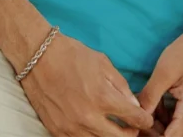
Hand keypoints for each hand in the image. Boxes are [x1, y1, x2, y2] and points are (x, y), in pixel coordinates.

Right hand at [20, 31, 155, 136]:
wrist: (37, 55)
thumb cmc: (70, 54)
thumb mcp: (102, 62)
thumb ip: (121, 85)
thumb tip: (133, 105)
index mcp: (102, 97)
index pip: (134, 118)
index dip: (144, 119)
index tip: (145, 118)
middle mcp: (88, 117)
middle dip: (131, 133)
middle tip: (132, 127)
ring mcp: (71, 127)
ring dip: (110, 136)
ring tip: (113, 128)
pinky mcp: (57, 131)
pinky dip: (90, 136)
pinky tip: (92, 127)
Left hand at [135, 28, 182, 136]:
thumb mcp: (164, 72)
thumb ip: (150, 96)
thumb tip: (137, 114)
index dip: (151, 134)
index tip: (137, 123)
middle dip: (153, 129)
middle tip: (138, 111)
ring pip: (177, 132)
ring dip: (160, 123)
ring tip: (148, 102)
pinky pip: (182, 124)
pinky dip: (168, 117)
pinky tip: (158, 101)